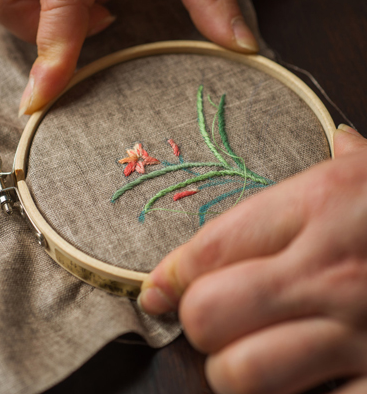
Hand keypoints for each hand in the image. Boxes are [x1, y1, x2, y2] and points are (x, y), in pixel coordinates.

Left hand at [139, 125, 366, 393]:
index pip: (210, 246)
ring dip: (235, 372)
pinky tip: (306, 383)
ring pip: (244, 375)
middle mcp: (327, 269)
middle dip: (199, 324)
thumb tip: (341, 138)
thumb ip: (352, 157)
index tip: (159, 290)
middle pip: (209, 314)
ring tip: (251, 358)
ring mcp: (356, 329)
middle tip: (214, 322)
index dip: (171, 275)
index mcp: (317, 206)